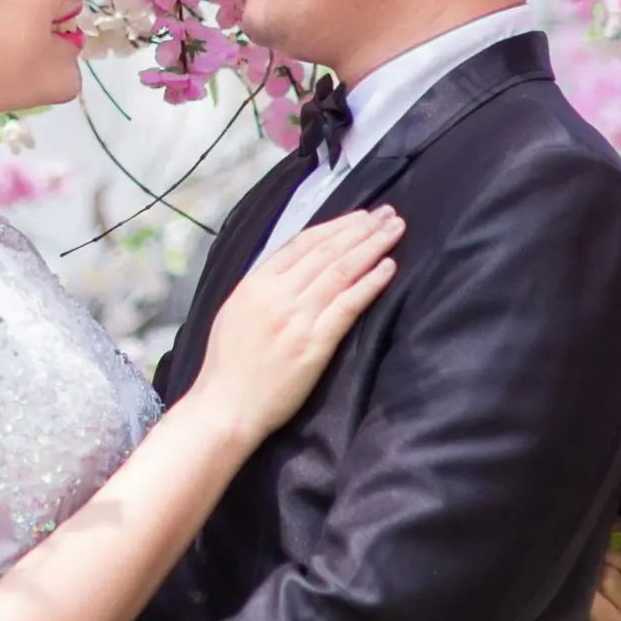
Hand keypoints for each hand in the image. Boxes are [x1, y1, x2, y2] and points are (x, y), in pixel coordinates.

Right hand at [196, 207, 402, 441]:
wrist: (226, 406)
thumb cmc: (228, 365)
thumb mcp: (235, 312)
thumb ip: (262, 288)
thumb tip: (291, 268)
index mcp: (255, 284)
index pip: (301, 243)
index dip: (334, 226)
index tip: (359, 217)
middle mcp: (277, 294)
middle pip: (326, 251)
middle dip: (360, 229)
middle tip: (387, 214)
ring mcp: (296, 318)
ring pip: (341, 271)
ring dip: (372, 247)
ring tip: (394, 231)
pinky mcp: (314, 344)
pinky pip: (348, 305)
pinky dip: (370, 283)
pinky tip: (388, 267)